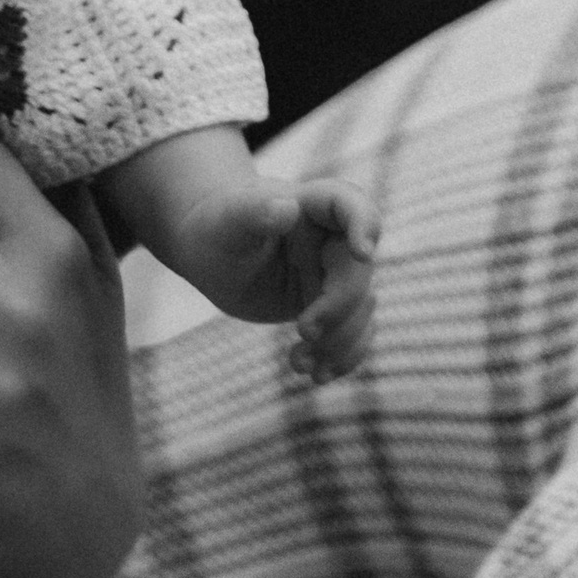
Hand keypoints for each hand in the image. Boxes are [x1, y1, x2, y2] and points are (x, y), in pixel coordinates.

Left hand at [167, 176, 377, 379]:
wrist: (211, 253)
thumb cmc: (217, 226)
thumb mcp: (227, 220)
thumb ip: (253, 211)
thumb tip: (285, 208)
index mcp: (312, 205)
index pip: (351, 203)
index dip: (365, 224)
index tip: (363, 253)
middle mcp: (333, 238)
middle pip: (358, 272)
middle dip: (339, 306)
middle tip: (304, 331)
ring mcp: (335, 274)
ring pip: (361, 308)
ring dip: (340, 341)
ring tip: (300, 363)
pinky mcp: (330, 305)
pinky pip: (353, 332)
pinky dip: (340, 356)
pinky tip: (314, 374)